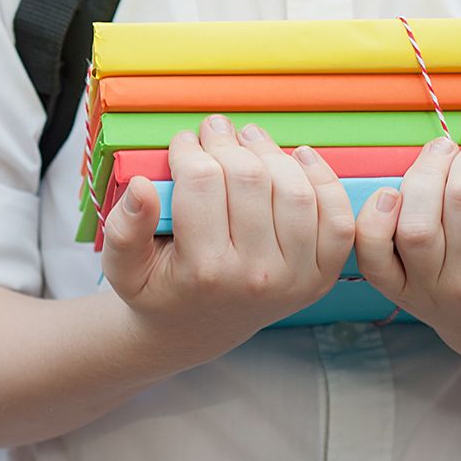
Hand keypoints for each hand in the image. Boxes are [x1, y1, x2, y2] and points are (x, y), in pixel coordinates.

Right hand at [102, 115, 354, 366]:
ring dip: (271, 152)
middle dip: (227, 142)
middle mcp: (256, 277)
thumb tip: (141, 186)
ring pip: (294, 190)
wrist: (195, 330)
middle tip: (214, 131)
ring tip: (248, 140)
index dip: (190, 149)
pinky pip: (336, 218)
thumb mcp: (124, 267)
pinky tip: (299, 158)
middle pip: (249, 179)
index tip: (183, 142)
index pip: (203, 182)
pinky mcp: (321, 276)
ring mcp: (295, 278)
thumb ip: (126, 228)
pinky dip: (324, 180)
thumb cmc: (159, 289)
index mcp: (204, 272)